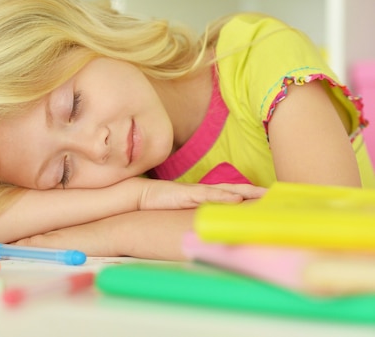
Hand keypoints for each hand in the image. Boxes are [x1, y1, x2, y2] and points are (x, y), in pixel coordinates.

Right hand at [129, 178, 265, 209]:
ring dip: (245, 191)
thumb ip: (196, 214)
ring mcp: (196, 192)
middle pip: (234, 189)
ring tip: (262, 194)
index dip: (247, 194)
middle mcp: (203, 192)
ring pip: (226, 190)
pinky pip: (208, 194)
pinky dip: (223, 196)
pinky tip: (236, 198)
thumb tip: (210, 225)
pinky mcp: (188, 194)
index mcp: (203, 195)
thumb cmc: (161, 204)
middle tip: (272, 194)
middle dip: (253, 191)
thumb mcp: (183, 211)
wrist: (140, 196)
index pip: (230, 193)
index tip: (264, 197)